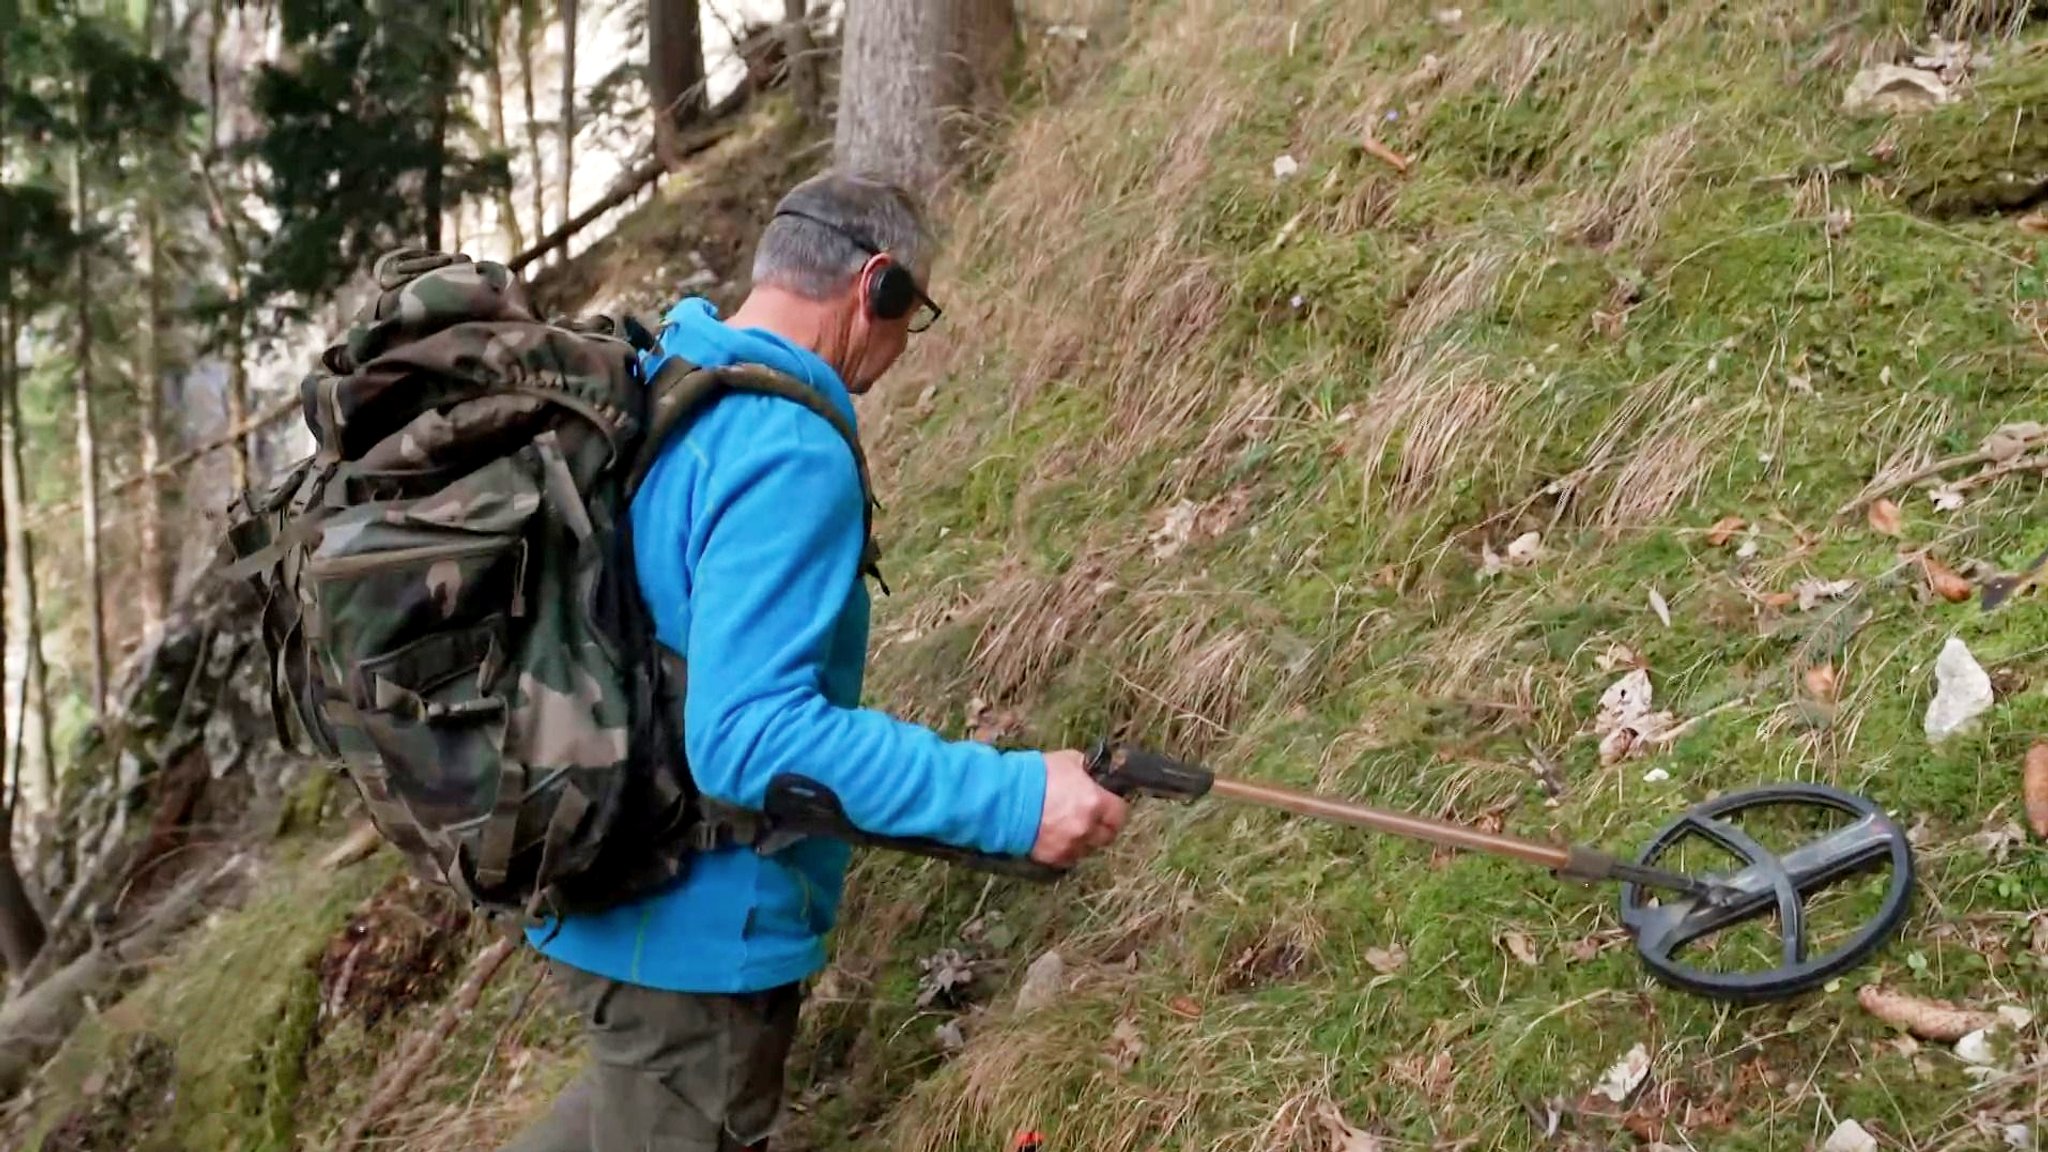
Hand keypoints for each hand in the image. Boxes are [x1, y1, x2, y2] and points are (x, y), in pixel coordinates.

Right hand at [1029, 750, 1127, 867]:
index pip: (1120, 813)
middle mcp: (1087, 828)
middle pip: (1108, 835)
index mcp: (1095, 802)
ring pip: (1088, 849)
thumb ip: (1088, 771)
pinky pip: (1069, 858)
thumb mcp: (1068, 761)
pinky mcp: (1054, 858)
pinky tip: (1057, 837)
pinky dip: (1067, 850)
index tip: (1108, 805)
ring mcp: (1071, 846)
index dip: (1115, 808)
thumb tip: (1096, 774)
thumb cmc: (1036, 775)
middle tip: (1091, 817)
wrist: (1005, 798)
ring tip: (1070, 827)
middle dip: (1102, 826)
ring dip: (1084, 839)